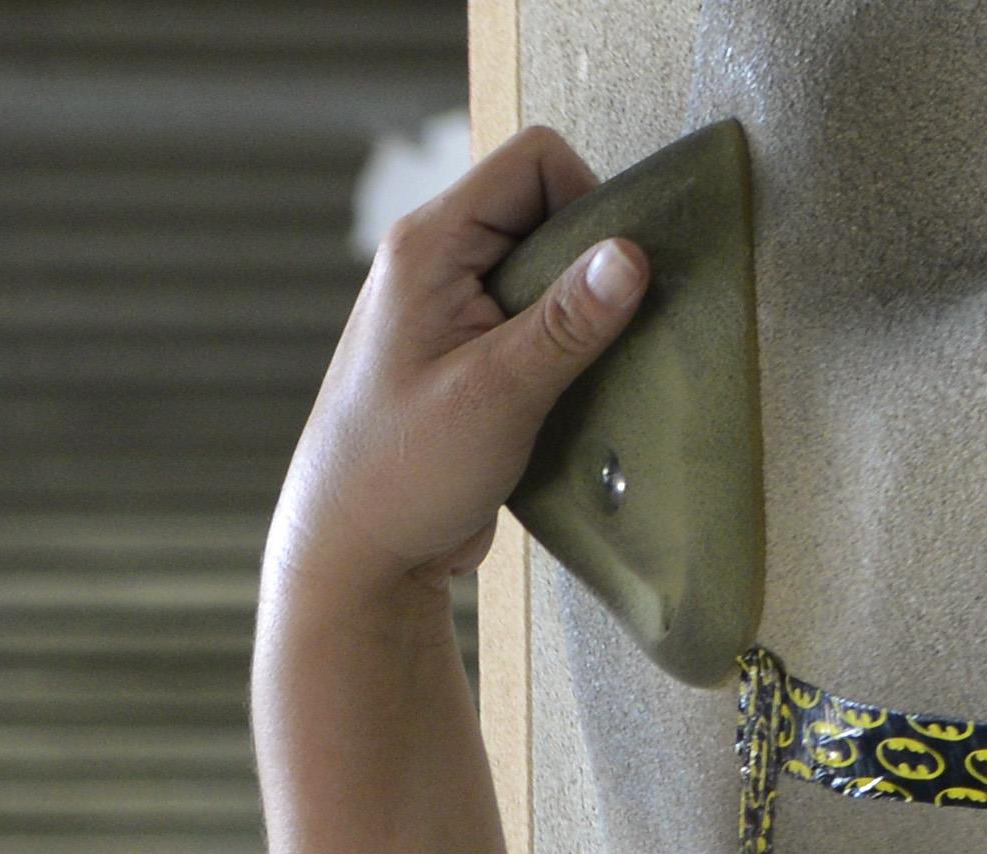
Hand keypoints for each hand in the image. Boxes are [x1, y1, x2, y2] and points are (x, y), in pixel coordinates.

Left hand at [265, 129, 637, 616]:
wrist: (355, 559)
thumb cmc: (401, 478)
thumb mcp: (496, 395)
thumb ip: (566, 322)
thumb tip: (631, 255)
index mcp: (428, 246)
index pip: (533, 163)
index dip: (587, 200)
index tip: (608, 276)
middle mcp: (432, 262)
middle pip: (541, 211)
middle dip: (584, 264)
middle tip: (594, 337)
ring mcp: (446, 309)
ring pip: (540, 271)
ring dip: (574, 314)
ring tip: (573, 374)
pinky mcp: (463, 353)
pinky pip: (528, 320)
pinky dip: (556, 349)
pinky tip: (560, 398)